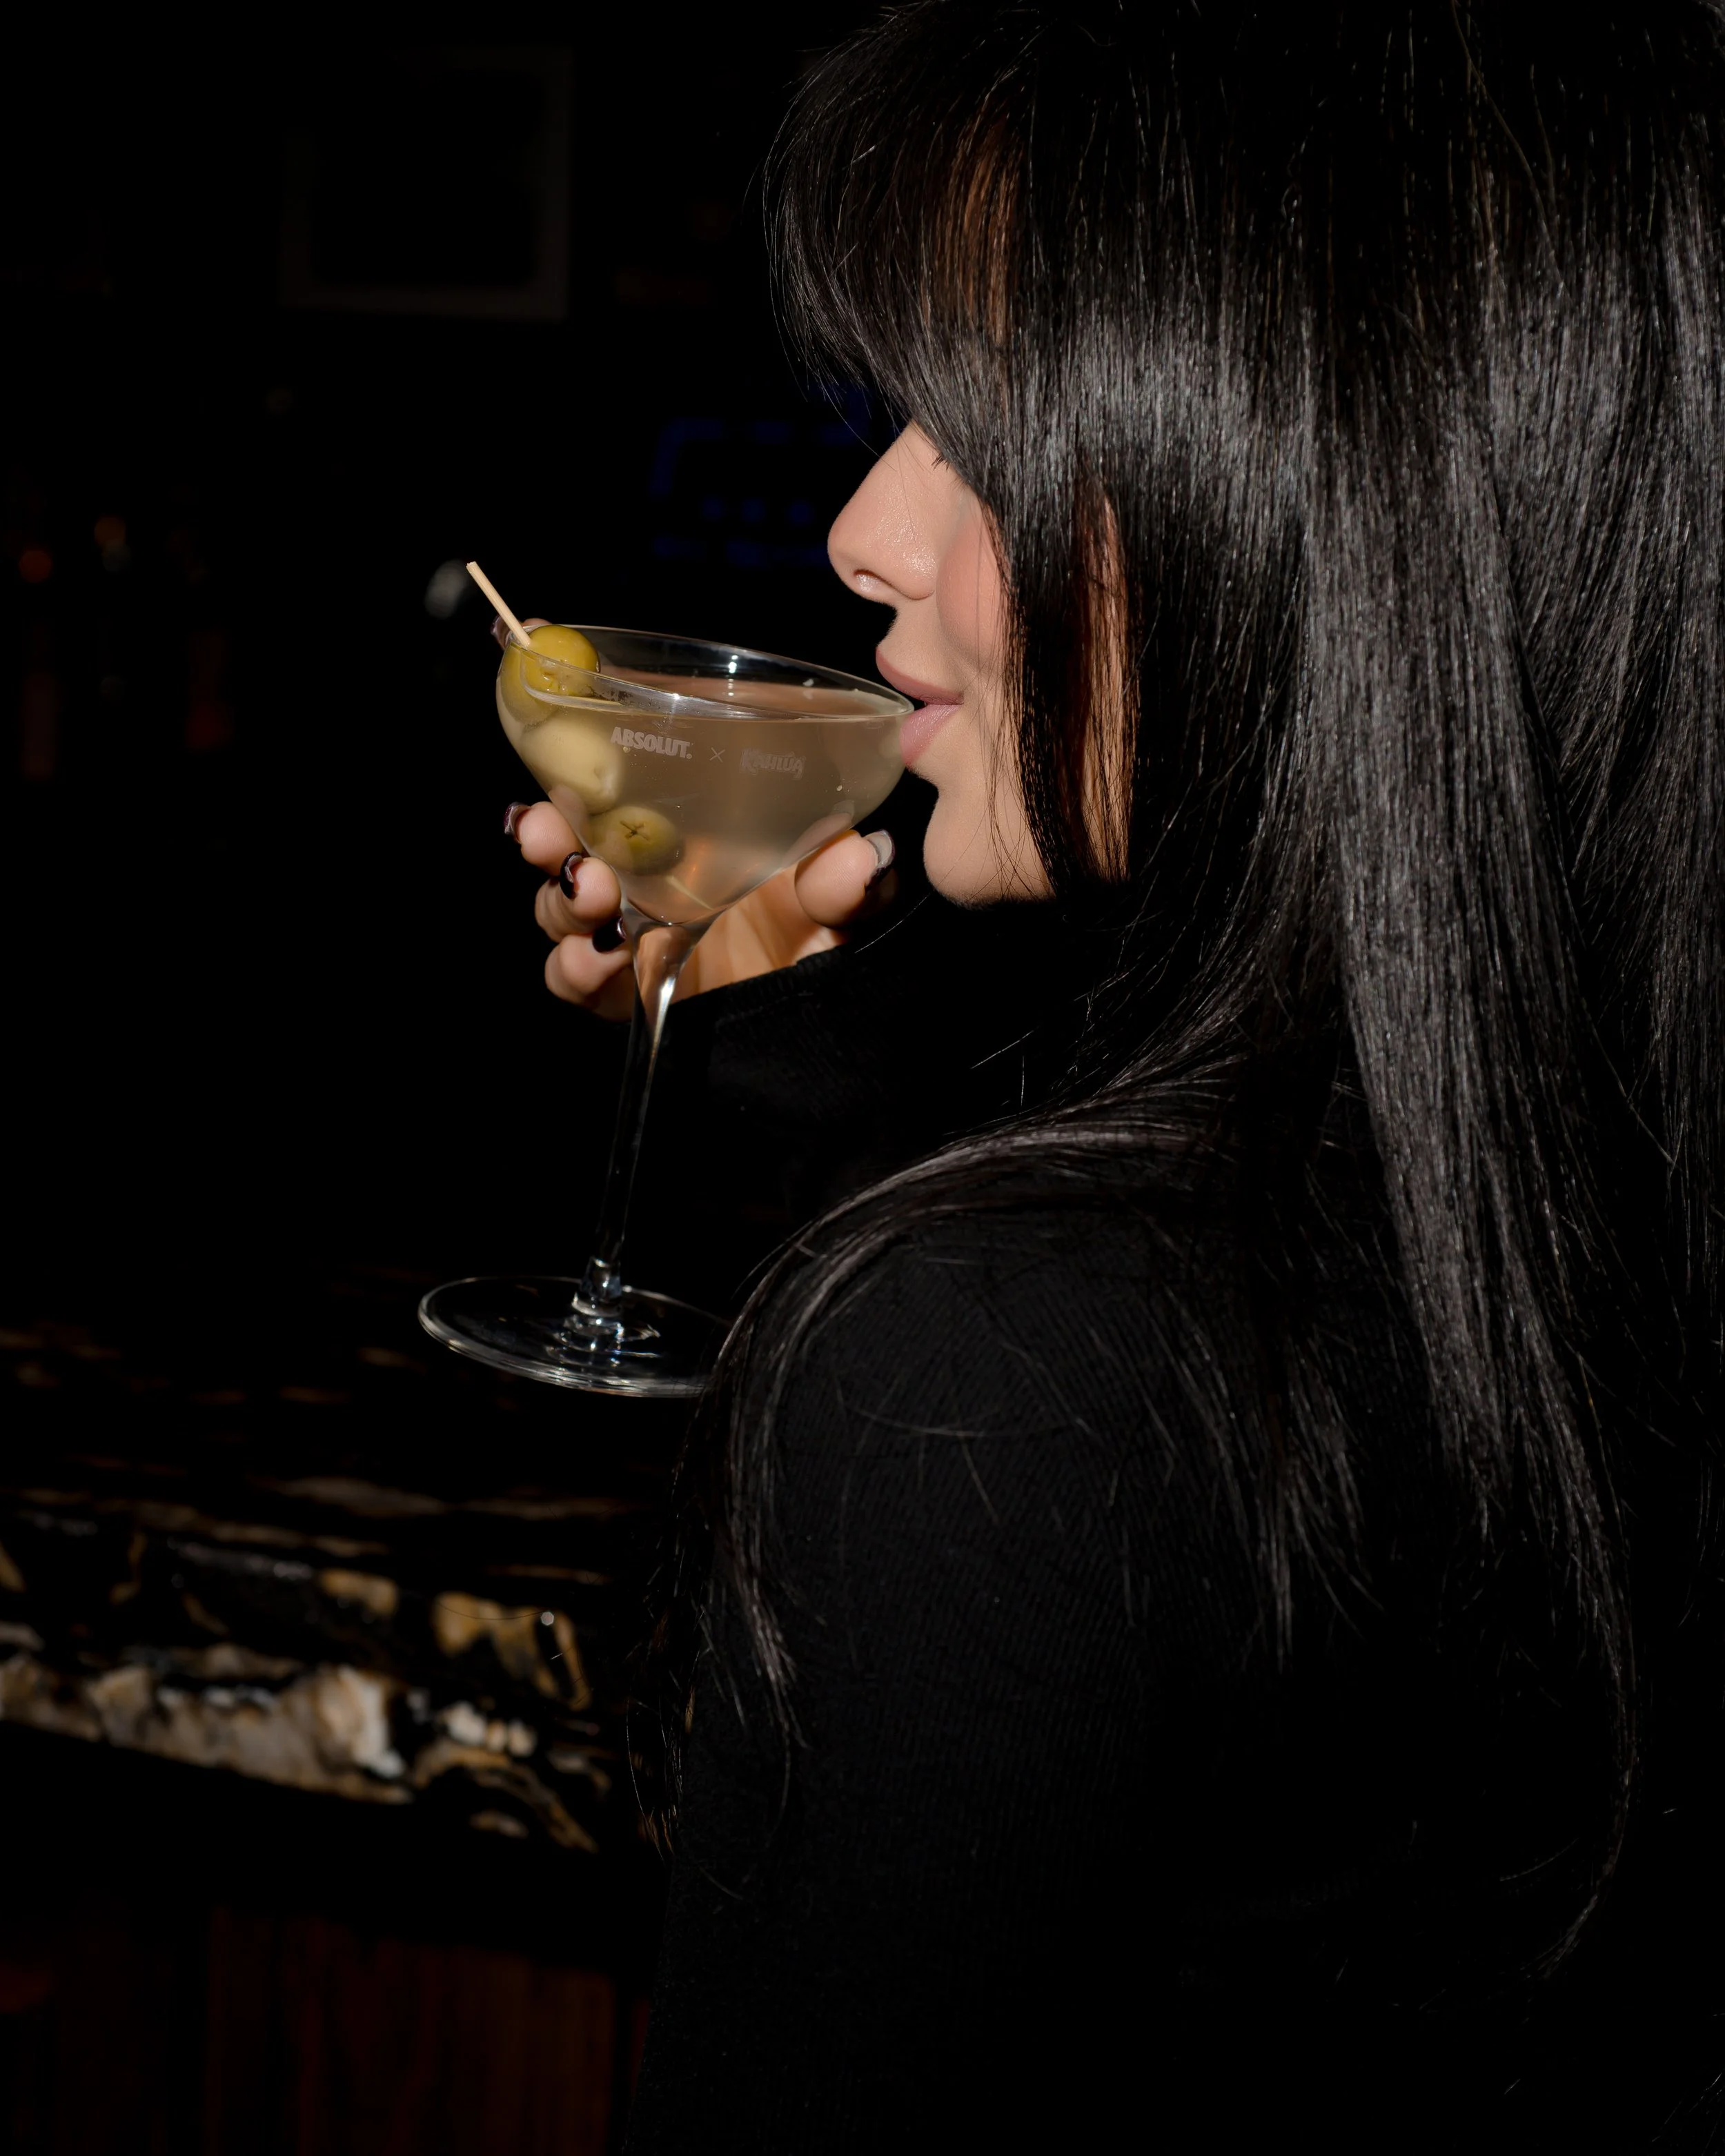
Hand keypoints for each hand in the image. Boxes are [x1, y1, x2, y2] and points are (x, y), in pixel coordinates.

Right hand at [494, 612, 896, 1016]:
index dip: (568, 771)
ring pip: (558, 912)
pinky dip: (575, 970)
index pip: (604, 791)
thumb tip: (858, 858)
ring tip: (588, 892)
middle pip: (562, 847)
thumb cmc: (817, 933)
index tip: (551, 742)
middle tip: (545, 831)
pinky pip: (574, 982)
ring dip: (558, 900)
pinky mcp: (626, 993)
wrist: (819, 1020)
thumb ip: (842, 877)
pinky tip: (599, 959)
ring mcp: (627, 936)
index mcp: (676, 832)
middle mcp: (639, 877)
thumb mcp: (836, 894)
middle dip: (543, 835)